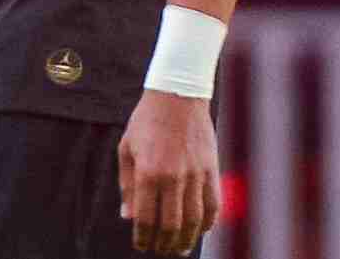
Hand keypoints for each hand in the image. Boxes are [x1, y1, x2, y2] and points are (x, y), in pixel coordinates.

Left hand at [118, 89, 219, 254]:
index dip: (143, 237)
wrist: (177, 95)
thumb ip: (127, 185)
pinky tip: (201, 231)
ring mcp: (196, 175)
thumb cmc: (146, 122)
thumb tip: (128, 216)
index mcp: (148, 172)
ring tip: (180, 249)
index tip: (141, 245)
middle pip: (172, 225)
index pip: (146, 217)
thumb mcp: (126, 149)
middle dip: (164, 243)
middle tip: (160, 251)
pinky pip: (213, 205)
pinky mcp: (212, 170)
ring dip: (187, 239)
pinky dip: (208, 223)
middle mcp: (173, 177)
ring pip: (195, 220)